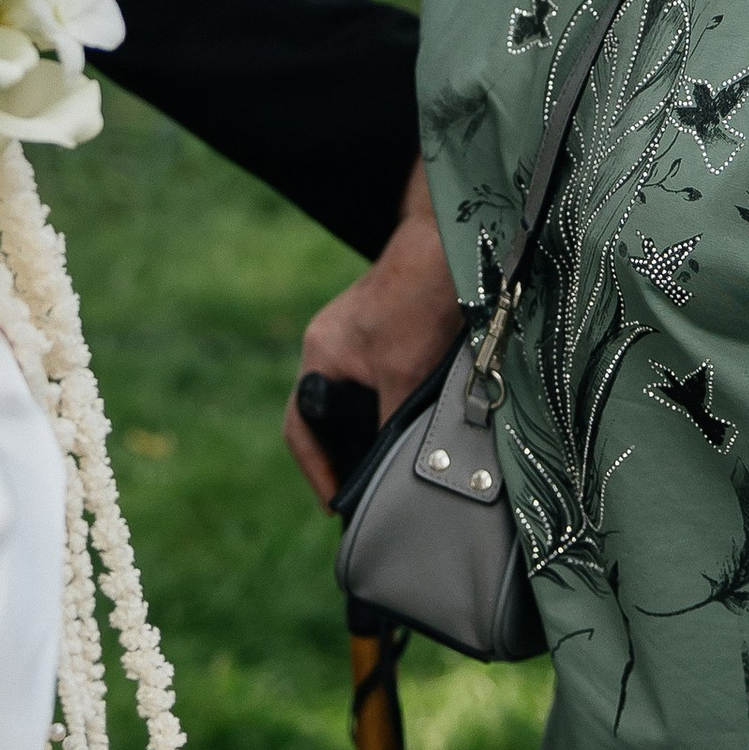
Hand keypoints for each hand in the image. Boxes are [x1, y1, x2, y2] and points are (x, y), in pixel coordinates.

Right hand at [285, 162, 458, 496]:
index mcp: (320, 358)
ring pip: (351, 402)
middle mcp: (328, 347)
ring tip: (385, 469)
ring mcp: (353, 337)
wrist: (447, 244)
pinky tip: (408, 426)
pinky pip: (371, 384)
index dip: (317, 471)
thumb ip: (390, 424)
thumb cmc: (418, 302)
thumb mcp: (403, 375)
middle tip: (362, 495)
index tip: (335, 505)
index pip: (300, 429)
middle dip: (339, 456)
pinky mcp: (381, 332)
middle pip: (323, 417)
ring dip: (364, 433)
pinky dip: (382, 411)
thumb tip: (388, 472)